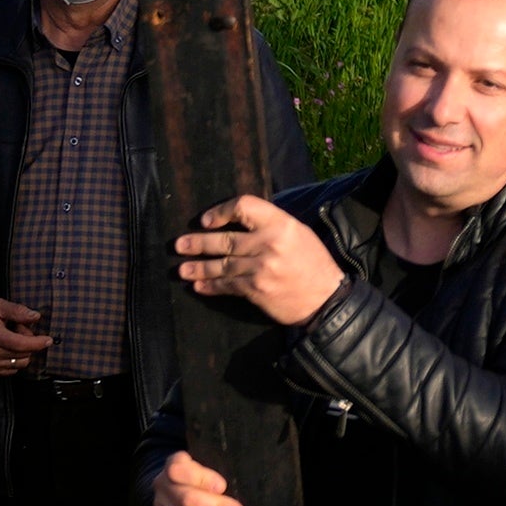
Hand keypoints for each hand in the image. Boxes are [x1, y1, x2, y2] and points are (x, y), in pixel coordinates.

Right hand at [0, 296, 54, 377]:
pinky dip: (14, 359)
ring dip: (21, 351)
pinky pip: (11, 370)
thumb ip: (17, 310)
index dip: (38, 343)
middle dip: (28, 341)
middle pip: (23, 354)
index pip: (21, 344)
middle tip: (18, 329)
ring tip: (11, 338)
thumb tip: (35, 317)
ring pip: (20, 363)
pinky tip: (5, 348)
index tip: (48, 340)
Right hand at [147, 450, 248, 505]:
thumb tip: (235, 495)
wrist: (179, 490)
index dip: (201, 479)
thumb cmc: (203, 476)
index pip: (179, 470)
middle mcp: (162, 488)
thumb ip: (218, 473)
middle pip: (188, 501)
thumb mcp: (210, 464)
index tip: (223, 486)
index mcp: (173, 466)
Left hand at [173, 194, 345, 329]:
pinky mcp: (256, 289)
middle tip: (179, 245)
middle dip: (198, 243)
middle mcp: (270, 242)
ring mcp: (261, 267)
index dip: (221, 211)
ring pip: (222, 265)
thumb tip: (237, 220)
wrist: (326, 299)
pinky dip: (211, 286)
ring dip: (198, 268)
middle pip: (225, 239)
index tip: (206, 220)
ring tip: (182, 269)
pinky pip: (227, 285)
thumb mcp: (297, 233)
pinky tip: (198, 286)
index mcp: (282, 223)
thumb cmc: (312, 263)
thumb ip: (270, 225)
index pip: (244, 206)